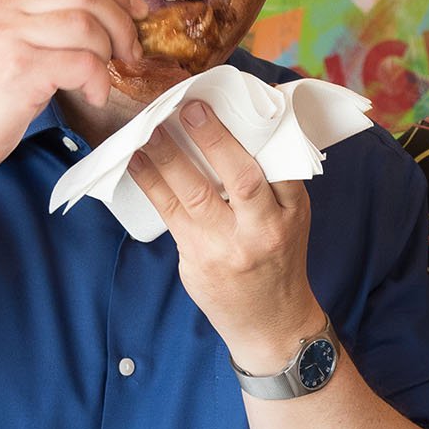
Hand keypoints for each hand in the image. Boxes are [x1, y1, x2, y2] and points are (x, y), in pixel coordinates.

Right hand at [0, 0, 145, 184]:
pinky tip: (93, 96)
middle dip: (121, 20)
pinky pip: (84, 63)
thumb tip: (96, 20)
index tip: (134, 13)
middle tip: (132, 49)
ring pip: (88, 26)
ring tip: (104, 76)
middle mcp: (2, 8)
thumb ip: (35, 25)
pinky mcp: (21, 69)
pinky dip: (99, 81)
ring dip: (110, 53)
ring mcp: (10, 36)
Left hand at [126, 102, 323, 369]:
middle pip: (240, 177)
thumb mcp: (292, 221)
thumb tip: (230, 134)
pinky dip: (151, 184)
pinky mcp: (198, 260)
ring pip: (195, 194)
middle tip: (188, 107)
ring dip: (168, 157)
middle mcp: (264, 229)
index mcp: (292, 213)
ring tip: (150, 129)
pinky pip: (170, 215)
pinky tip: (136, 162)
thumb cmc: (279, 261)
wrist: (272, 324)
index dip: (253, 134)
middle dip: (213, 139)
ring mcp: (229, 247)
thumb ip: (271, 185)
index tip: (230, 105)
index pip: (278, 166)